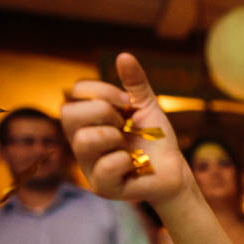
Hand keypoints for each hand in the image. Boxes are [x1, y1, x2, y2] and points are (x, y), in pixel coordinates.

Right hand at [61, 53, 190, 205]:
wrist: (175, 170)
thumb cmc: (156, 139)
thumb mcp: (147, 107)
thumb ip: (135, 84)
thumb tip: (124, 56)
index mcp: (87, 120)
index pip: (74, 93)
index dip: (100, 90)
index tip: (127, 101)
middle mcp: (81, 141)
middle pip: (68, 114)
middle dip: (103, 112)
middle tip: (125, 124)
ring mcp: (88, 166)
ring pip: (83, 140)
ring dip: (113, 137)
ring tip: (128, 146)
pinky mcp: (102, 187)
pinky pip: (105, 166)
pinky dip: (127, 161)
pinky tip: (134, 164)